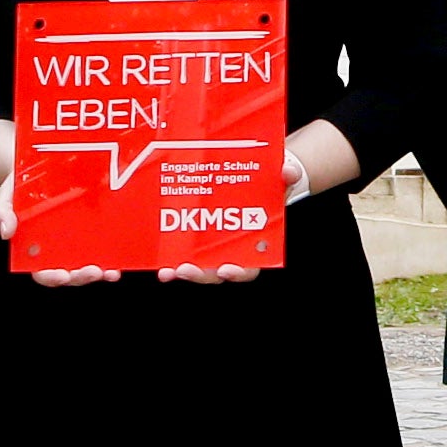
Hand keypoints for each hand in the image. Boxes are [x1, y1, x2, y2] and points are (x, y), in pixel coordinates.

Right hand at [0, 120, 123, 284]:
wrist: (38, 166)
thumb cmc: (21, 185)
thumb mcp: (8, 194)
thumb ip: (4, 212)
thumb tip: (7, 232)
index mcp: (34, 248)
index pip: (40, 272)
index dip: (51, 277)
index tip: (63, 276)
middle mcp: (55, 250)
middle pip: (68, 273)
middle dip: (81, 277)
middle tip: (93, 271)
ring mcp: (74, 242)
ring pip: (86, 265)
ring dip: (98, 272)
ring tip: (109, 272)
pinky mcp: (90, 231)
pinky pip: (101, 248)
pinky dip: (110, 258)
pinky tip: (119, 261)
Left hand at [151, 123, 358, 286]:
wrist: (252, 176)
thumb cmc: (266, 183)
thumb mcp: (278, 178)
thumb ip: (286, 175)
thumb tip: (288, 172)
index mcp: (253, 244)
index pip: (248, 268)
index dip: (239, 272)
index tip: (227, 269)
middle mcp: (230, 250)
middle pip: (215, 272)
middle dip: (200, 274)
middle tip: (186, 269)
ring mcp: (209, 245)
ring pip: (196, 266)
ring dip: (181, 270)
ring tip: (168, 270)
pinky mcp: (192, 237)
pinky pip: (181, 251)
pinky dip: (169, 257)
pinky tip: (158, 257)